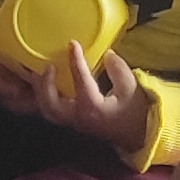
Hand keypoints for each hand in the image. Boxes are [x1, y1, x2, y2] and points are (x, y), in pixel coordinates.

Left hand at [30, 42, 145, 145]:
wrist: (138, 135)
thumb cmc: (135, 112)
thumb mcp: (131, 88)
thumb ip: (118, 70)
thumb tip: (106, 55)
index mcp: (93, 108)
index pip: (80, 81)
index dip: (75, 60)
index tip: (72, 43)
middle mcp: (79, 117)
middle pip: (50, 105)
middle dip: (45, 84)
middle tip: (48, 66)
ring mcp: (73, 123)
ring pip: (47, 111)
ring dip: (41, 92)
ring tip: (42, 73)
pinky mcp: (73, 122)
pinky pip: (52, 112)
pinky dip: (45, 98)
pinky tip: (48, 83)